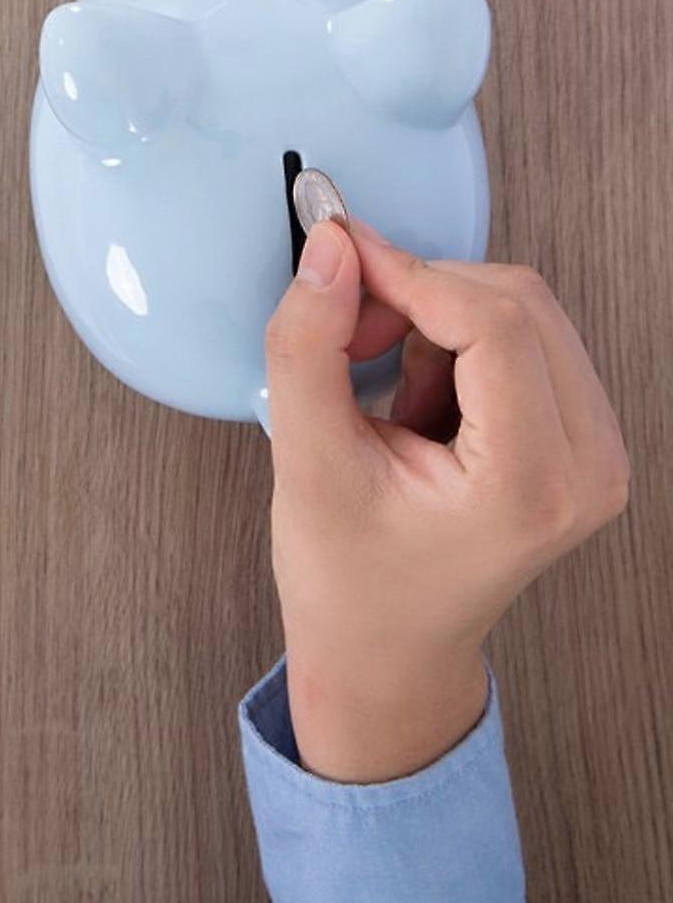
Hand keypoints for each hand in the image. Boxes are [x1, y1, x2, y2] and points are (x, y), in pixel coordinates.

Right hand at [263, 221, 628, 782]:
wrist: (387, 651)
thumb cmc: (349, 583)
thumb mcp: (306, 463)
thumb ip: (310, 347)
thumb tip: (331, 250)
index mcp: (535, 485)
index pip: (494, 324)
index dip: (409, 273)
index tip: (336, 254)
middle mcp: (592, 465)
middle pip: (515, 302)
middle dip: (417, 293)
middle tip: (345, 331)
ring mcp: (596, 451)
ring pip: (520, 309)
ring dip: (434, 317)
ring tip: (378, 386)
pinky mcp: (579, 436)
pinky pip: (522, 336)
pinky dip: (453, 339)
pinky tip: (414, 398)